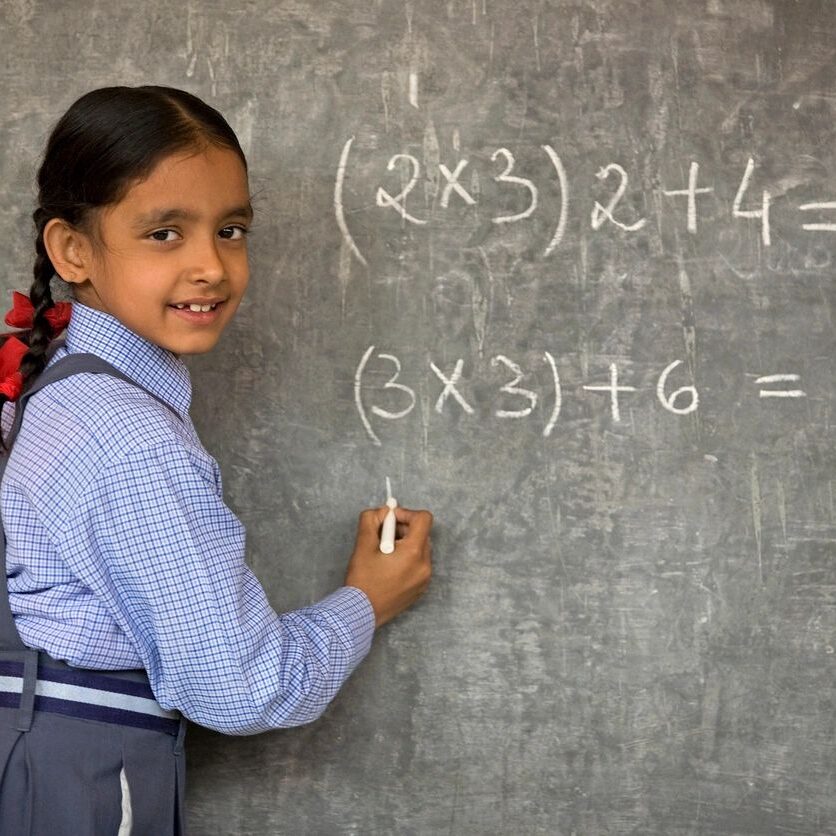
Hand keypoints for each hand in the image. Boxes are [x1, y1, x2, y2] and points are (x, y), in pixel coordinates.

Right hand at [344, 506, 432, 627]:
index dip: (406, 514)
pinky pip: (419, 564)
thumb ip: (372, 520)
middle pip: (422, 533)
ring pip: (420, 548)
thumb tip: (383, 511)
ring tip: (384, 554)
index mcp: (414, 553)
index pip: (423, 519)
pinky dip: (407, 559)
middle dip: (402, 529)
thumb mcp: (363, 545)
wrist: (361, 613)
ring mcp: (424, 579)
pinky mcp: (420, 588)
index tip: (389, 520)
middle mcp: (425, 565)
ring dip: (404, 544)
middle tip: (382, 536)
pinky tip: (388, 567)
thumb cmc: (362, 581)